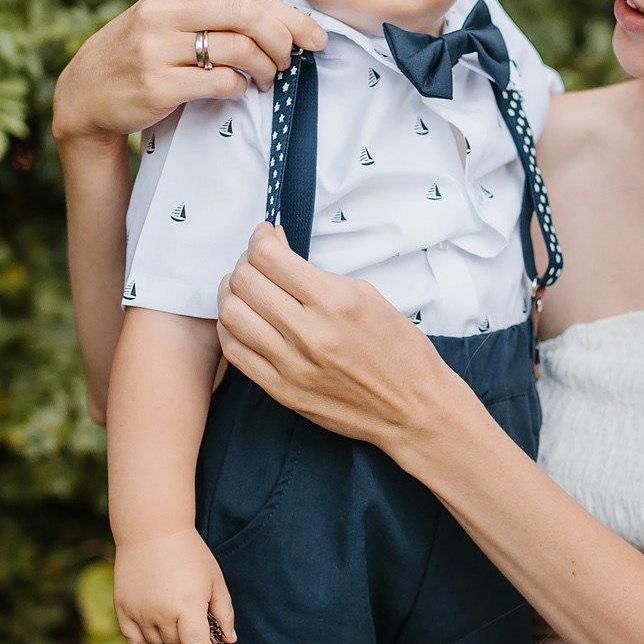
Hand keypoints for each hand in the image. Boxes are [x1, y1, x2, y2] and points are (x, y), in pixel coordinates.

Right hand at [51, 0, 329, 148]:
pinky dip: (238, 88)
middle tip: (292, 60)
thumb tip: (283, 21)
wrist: (85, 93)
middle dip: (283, 39)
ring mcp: (158, 49)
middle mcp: (165, 14)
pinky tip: (239, 91)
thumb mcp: (170, 21)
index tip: (316, 36)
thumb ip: (214, 15)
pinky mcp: (157, 85)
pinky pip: (218, 82)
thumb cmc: (142, 57)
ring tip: (268, 79)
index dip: (290, 17)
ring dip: (265, 68)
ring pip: (237, 49)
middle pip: (247, 15)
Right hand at [114, 529, 235, 643]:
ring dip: (171, 643)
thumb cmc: (189, 553)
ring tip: (178, 624)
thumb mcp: (214, 580)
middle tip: (197, 627)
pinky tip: (157, 634)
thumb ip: (224, 612)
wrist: (152, 530)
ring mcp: (139, 612)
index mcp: (188, 606)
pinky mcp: (123, 608)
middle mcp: (161, 613)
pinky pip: (134, 640)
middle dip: (192, 643)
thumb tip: (229, 640)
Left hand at [216, 225, 467, 456]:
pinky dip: (232, 328)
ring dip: (231, 293)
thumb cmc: (398, 349)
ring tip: (247, 291)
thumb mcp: (367, 296)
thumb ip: (317, 273)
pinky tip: (247, 321)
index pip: (268, 256)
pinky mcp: (281, 390)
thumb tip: (277, 250)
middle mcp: (309, 332)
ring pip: (230, 314)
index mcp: (334, 301)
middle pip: (243, 281)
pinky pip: (235, 351)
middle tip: (258, 263)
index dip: (260, 238)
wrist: (412, 408)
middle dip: (245, 263)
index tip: (266, 236)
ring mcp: (291, 365)